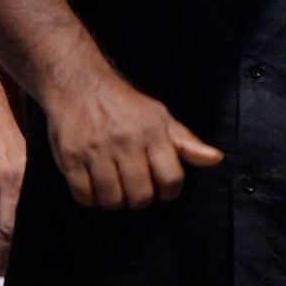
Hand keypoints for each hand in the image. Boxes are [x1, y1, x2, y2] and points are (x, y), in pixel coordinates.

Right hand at [37, 55, 223, 216]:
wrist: (78, 84)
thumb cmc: (123, 105)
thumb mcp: (159, 117)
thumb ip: (187, 142)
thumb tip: (215, 159)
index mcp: (151, 132)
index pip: (171, 180)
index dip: (168, 191)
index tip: (160, 188)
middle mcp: (124, 141)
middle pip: (141, 196)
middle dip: (140, 199)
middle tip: (135, 190)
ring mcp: (95, 150)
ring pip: (112, 200)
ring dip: (115, 201)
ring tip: (114, 189)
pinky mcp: (70, 156)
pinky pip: (84, 196)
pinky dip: (90, 199)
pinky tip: (94, 187)